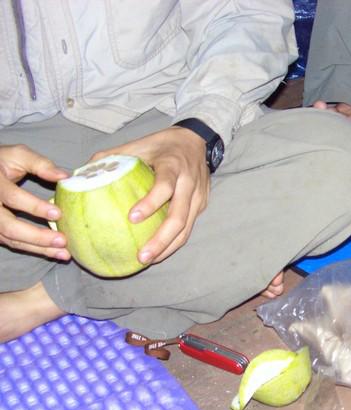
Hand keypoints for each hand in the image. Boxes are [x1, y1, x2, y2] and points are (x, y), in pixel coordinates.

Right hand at [0, 144, 69, 259]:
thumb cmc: (2, 161)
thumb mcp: (18, 155)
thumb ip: (40, 164)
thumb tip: (65, 177)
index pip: (12, 197)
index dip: (34, 206)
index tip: (58, 213)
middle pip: (8, 226)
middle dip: (36, 236)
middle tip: (62, 240)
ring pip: (11, 239)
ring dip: (39, 249)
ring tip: (64, 253)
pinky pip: (14, 243)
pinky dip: (35, 249)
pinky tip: (55, 253)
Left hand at [92, 126, 209, 264]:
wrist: (196, 141)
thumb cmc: (162, 144)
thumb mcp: (137, 144)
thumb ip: (111, 157)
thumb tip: (81, 174)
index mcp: (173, 165)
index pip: (165, 186)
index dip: (150, 203)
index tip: (131, 218)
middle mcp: (189, 183)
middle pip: (179, 217)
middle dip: (161, 240)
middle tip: (141, 256)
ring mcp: (198, 197)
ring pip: (186, 229)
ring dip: (167, 248)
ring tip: (148, 261)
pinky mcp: (201, 206)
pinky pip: (188, 228)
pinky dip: (173, 243)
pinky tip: (158, 252)